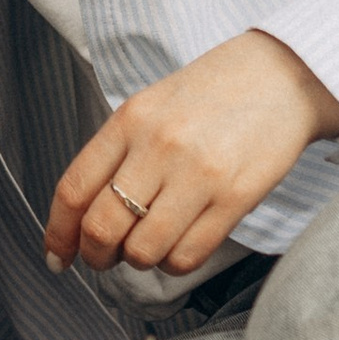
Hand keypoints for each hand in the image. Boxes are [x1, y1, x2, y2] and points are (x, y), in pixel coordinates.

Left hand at [45, 30, 338, 280]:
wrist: (281, 76)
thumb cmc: (211, 94)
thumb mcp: (151, 106)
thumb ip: (117, 152)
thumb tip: (84, 214)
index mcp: (129, 120)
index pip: (74, 189)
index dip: (59, 233)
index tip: (57, 257)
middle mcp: (158, 147)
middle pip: (102, 227)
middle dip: (95, 256)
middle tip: (103, 258)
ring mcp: (198, 174)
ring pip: (143, 250)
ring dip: (138, 260)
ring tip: (148, 245)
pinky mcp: (236, 198)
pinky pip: (187, 255)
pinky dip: (174, 263)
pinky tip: (178, 246)